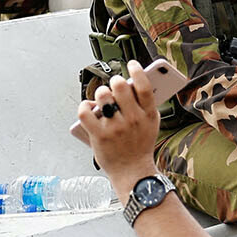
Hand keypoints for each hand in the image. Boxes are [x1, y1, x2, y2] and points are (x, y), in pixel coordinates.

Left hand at [72, 61, 161, 189]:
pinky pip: (85, 112)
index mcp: (148, 115)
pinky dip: (84, 106)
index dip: (137, 71)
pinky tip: (88, 107)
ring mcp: (115, 128)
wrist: (132, 172)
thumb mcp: (152, 124)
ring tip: (103, 98)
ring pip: (102, 96)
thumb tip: (133, 82)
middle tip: (114, 85)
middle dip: (115, 82)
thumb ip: (145, 105)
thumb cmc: (140, 146)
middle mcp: (133, 120)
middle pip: (120, 87)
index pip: (144, 86)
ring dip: (100, 93)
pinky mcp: (99, 136)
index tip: (131, 64)